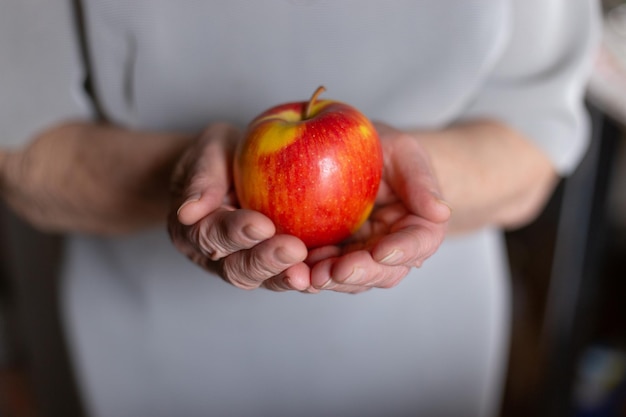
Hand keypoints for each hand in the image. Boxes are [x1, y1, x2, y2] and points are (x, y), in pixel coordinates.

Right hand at [168, 123, 310, 290]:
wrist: (231, 170)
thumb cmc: (220, 156)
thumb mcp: (208, 151)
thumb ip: (202, 178)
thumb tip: (188, 211)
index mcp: (194, 227)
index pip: (211, 234)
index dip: (234, 232)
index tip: (260, 224)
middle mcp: (217, 255)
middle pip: (238, 268)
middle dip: (266, 260)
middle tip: (293, 249)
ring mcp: (246, 263)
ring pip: (264, 279)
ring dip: (287, 275)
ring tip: (309, 271)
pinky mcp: (274, 265)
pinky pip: (289, 273)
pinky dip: (308, 273)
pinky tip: (329, 267)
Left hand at [307, 122, 450, 293]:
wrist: (360, 158)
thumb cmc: (387, 150)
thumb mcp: (405, 152)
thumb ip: (420, 180)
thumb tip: (441, 211)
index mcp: (419, 226)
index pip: (418, 243)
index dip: (403, 250)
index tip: (382, 251)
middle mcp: (392, 249)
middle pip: (383, 272)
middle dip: (360, 274)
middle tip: (336, 270)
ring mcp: (361, 255)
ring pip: (351, 279)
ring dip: (331, 280)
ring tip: (310, 275)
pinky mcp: (333, 255)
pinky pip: (322, 269)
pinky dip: (308, 271)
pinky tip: (292, 268)